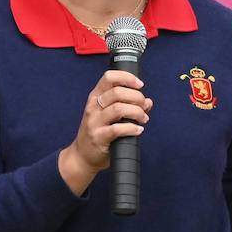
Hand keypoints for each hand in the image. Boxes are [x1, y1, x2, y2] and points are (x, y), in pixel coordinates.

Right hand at [59, 70, 151, 188]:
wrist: (82, 155)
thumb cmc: (99, 132)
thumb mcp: (110, 115)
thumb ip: (130, 106)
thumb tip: (148, 101)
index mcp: (96, 96)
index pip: (109, 77)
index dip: (127, 78)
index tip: (139, 85)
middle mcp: (93, 106)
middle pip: (117, 92)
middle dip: (136, 97)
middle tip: (143, 106)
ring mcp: (95, 122)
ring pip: (119, 109)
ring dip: (137, 112)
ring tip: (143, 119)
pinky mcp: (99, 137)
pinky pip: (117, 129)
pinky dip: (132, 128)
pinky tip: (138, 130)